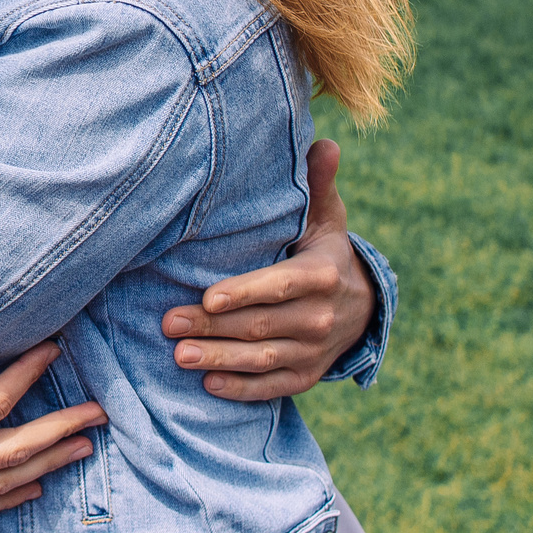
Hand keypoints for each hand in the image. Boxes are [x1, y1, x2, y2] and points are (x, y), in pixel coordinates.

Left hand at [162, 139, 374, 399]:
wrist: (363, 307)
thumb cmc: (325, 252)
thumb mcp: (326, 219)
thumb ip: (318, 184)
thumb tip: (325, 143)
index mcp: (321, 274)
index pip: (281, 286)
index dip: (246, 293)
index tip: (209, 296)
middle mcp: (321, 316)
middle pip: (261, 325)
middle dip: (212, 326)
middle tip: (169, 323)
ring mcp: (314, 351)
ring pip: (263, 359)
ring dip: (220, 360)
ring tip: (180, 356)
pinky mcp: (306, 376)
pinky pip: (273, 387)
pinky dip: (242, 389)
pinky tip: (209, 385)